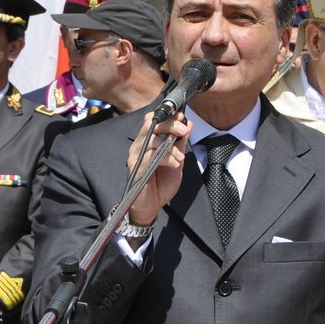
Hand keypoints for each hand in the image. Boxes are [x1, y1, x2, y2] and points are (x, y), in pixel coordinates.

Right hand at [126, 114, 190, 228]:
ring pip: (151, 139)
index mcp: (149, 141)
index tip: (182, 117)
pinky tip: (174, 164)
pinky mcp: (136, 168)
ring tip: (180, 157)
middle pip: (152, 124)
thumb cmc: (161, 184)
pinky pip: (150, 156)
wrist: (150, 207)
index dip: (168, 116)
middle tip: (183, 130)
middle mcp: (140, 145)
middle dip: (170, 124)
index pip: (154, 120)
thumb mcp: (177, 161)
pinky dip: (165, 158)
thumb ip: (181, 143)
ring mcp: (136, 156)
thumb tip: (188, 124)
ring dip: (170, 146)